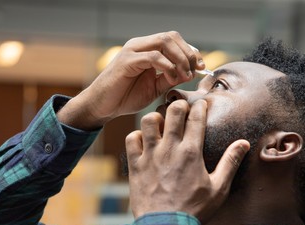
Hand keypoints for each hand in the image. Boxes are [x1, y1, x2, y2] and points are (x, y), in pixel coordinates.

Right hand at [57, 31, 204, 129]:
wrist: (103, 107)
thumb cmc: (125, 97)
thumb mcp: (155, 88)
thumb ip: (171, 78)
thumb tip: (191, 72)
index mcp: (147, 50)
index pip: (174, 40)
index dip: (190, 51)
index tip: (201, 67)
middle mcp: (140, 45)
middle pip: (171, 37)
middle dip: (188, 53)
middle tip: (195, 71)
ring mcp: (133, 51)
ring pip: (164, 42)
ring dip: (180, 58)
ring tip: (185, 76)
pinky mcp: (127, 61)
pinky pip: (153, 57)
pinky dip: (167, 66)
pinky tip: (172, 78)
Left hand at [125, 99, 249, 224]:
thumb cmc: (194, 209)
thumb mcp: (218, 189)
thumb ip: (230, 163)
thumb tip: (244, 143)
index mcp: (191, 152)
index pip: (196, 118)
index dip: (199, 106)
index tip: (200, 103)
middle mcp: (169, 148)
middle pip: (173, 112)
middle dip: (178, 104)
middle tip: (181, 108)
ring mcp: (150, 155)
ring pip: (148, 121)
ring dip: (155, 117)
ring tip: (160, 123)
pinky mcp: (135, 164)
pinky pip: (131, 139)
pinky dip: (136, 136)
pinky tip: (143, 141)